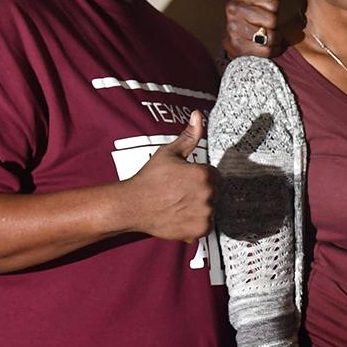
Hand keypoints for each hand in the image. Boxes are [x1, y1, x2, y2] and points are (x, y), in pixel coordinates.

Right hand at [124, 112, 214, 241]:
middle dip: (201, 193)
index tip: (183, 181)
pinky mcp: (200, 230)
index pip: (214, 176)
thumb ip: (188, 136)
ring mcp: (204, 214)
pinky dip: (196, 223)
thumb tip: (198, 115)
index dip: (198, 178)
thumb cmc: (149, 178)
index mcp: (204, 174)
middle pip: (214, 193)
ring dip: (199, 208)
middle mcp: (207, 194)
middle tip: (179, 194)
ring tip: (178, 205)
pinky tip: (180, 216)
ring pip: (210, 209)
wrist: (132, 205)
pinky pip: (206, 226)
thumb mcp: (168, 153)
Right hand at [224, 0, 283, 58]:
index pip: (272, 2)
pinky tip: (261, 47)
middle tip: (267, 25)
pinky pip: (264, 50)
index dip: (275, 8)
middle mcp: (232, 8)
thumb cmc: (255, 13)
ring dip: (273, 39)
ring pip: (268, 36)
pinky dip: (269, 51)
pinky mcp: (235, 47)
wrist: (241, 40)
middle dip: (274, 25)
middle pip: (271, 19)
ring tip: (264, 36)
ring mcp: (232, 28)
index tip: (269, 8)